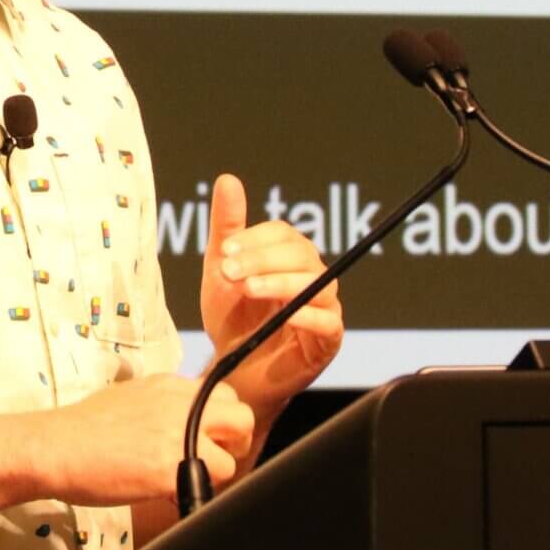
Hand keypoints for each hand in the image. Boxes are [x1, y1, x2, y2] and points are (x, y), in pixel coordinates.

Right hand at [42, 374, 253, 505]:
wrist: (56, 446)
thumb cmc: (81, 429)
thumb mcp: (129, 398)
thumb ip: (161, 405)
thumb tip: (177, 423)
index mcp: (170, 385)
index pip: (222, 394)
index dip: (221, 420)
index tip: (209, 438)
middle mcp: (181, 403)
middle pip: (242, 417)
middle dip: (236, 442)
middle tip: (214, 460)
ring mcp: (179, 434)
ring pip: (234, 455)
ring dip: (217, 472)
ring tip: (188, 481)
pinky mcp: (172, 466)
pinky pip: (210, 482)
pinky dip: (197, 491)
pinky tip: (171, 494)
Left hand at [198, 174, 343, 410]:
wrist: (232, 370)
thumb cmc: (232, 320)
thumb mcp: (221, 271)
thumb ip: (227, 228)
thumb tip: (228, 180)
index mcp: (289, 258)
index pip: (283, 234)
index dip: (255, 239)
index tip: (226, 251)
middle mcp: (312, 277)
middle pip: (302, 254)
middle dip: (263, 259)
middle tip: (230, 271)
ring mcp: (323, 308)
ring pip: (317, 283)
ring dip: (282, 283)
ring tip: (249, 289)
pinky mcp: (328, 340)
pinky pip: (328, 322)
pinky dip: (308, 316)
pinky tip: (284, 316)